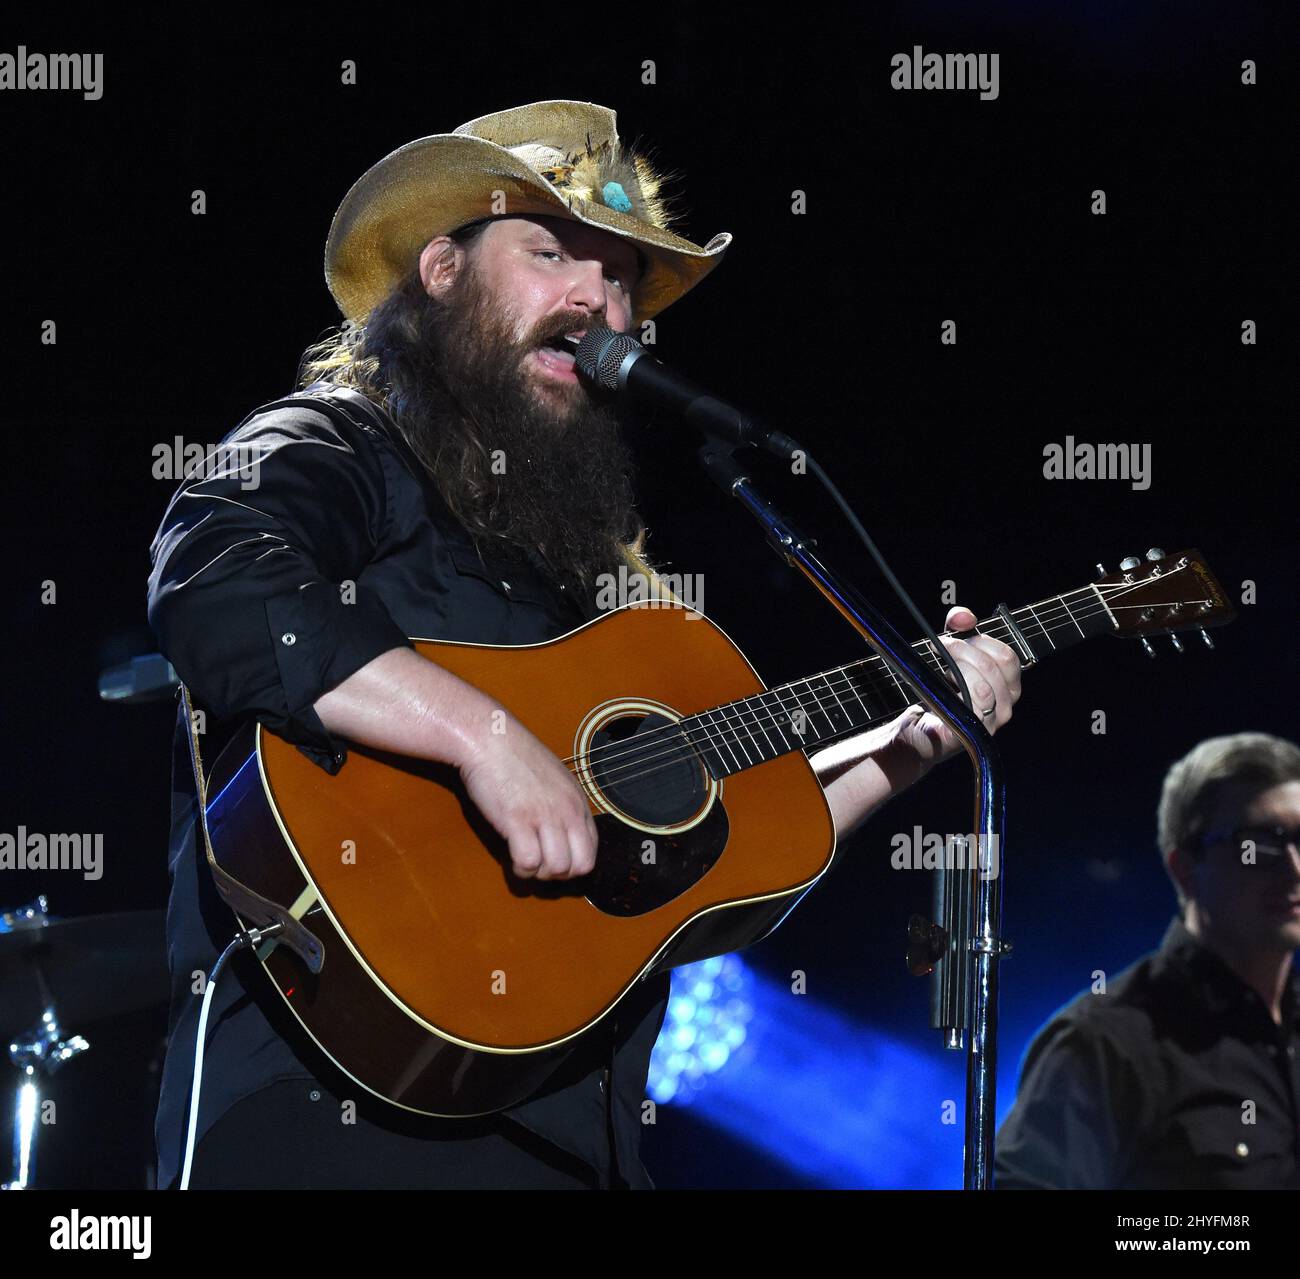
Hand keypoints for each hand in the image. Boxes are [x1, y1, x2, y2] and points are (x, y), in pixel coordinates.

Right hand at [458, 715, 598, 880]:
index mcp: (578, 801)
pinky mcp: (518, 820)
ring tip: (524, 859)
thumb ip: (563, 806)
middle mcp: (567, 810)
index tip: (553, 860)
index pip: (592, 850)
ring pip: (557, 868)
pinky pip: (529, 862)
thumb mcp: (554, 779)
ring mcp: (545, 815)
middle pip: (581, 866)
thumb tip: (562, 836)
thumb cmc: (515, 757)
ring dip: (538, 872)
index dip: (572, 864)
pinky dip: (521, 868)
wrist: (490, 738)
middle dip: (560, 875)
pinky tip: (512, 856)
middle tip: (540, 865)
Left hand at [888, 605, 1022, 774]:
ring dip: (955, 668)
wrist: (918, 729)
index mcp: (1007, 687)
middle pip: (995, 664)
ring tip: (941, 670)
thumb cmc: (937, 692)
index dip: (981, 638)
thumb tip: (963, 617)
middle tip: (942, 647)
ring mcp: (993, 722)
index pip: (1007, 655)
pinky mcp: (975, 733)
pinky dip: (954, 689)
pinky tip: (942, 688)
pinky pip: (972, 703)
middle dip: (963, 649)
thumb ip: (958, 628)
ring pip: (983, 683)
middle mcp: (1006, 706)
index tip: (957, 635)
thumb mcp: (949, 653)